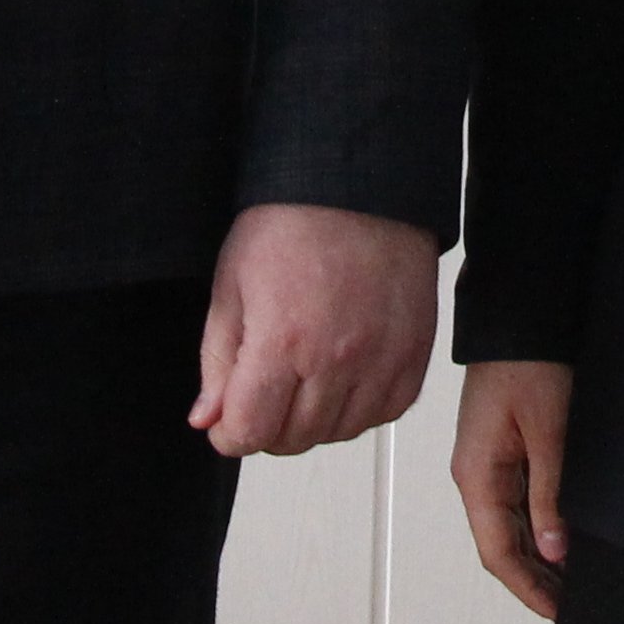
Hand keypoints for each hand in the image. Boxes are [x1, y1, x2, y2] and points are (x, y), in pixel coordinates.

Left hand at [190, 204, 438, 457]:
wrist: (359, 183)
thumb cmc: (293, 220)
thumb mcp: (232, 283)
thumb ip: (218, 360)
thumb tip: (209, 419)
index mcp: (282, 340)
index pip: (249, 433)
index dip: (230, 434)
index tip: (229, 419)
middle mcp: (337, 357)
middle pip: (293, 439)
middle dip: (268, 426)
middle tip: (265, 392)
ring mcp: (382, 358)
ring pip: (339, 433)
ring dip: (314, 420)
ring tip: (305, 378)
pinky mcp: (414, 353)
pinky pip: (385, 412)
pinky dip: (361, 407)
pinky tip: (343, 376)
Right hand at [450, 358, 575, 616]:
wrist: (523, 314)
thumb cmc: (530, 361)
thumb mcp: (548, 430)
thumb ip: (550, 493)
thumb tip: (553, 550)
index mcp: (478, 475)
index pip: (497, 552)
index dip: (528, 588)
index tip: (557, 613)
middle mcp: (479, 475)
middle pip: (503, 545)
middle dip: (536, 579)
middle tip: (574, 606)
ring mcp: (492, 462)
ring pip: (513, 526)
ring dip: (540, 556)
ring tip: (575, 581)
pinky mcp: (508, 448)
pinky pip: (522, 501)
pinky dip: (542, 525)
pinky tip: (566, 536)